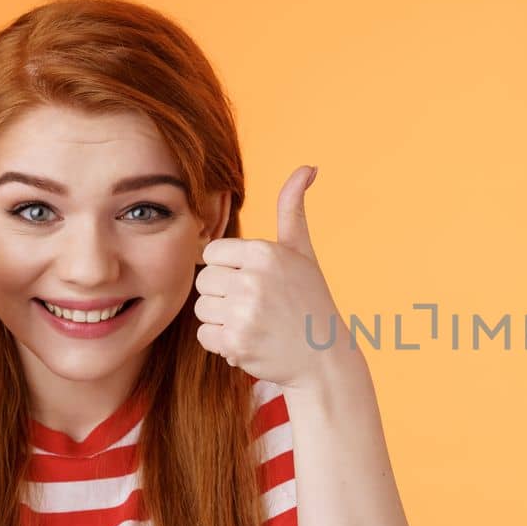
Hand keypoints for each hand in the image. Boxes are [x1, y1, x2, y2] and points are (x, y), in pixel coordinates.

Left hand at [194, 165, 351, 388]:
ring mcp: (244, 313)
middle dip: (224, 295)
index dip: (228, 269)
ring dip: (222, 320)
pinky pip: (205, 336)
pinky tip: (250, 342)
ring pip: (201, 310)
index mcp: (264, 252)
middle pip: (204, 282)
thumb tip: (308, 166)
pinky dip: (222, 343)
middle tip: (257, 307)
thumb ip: (292, 207)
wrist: (325, 359)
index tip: (253, 282)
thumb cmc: (310, 300)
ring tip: (254, 324)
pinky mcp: (236, 343)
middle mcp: (253, 279)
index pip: (211, 253)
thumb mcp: (302, 251)